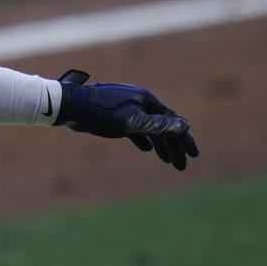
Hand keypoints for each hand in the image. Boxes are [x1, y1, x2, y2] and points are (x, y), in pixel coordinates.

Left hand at [53, 69, 198, 170]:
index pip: (172, 122)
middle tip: (181, 166)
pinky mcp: (115, 113)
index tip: (194, 155)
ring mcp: (127, 106)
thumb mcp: (132, 123)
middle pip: (163, 125)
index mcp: (146, 99)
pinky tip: (146, 149)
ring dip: (159, 144)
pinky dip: (143, 138)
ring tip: (167, 161)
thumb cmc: (102, 114)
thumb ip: (158, 126)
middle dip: (173, 146)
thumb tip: (185, 126)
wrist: (72, 106)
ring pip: (149, 127)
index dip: (185, 139)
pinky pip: (135, 127)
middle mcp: (139, 100)